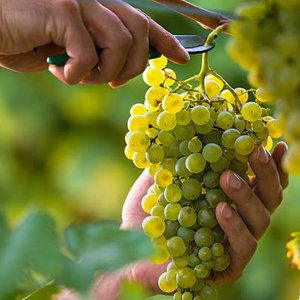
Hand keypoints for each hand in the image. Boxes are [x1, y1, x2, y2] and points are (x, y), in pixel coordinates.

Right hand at [0, 0, 188, 84]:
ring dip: (103, 73)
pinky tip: (57, 70)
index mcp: (99, 10)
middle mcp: (95, 0)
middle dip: (133, 67)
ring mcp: (80, 2)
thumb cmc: (29, 42)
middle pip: (139, 33)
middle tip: (113, 83)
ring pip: (120, 44)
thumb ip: (100, 54)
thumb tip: (124, 68)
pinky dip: (75, 74)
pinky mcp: (63, 11)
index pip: (143, 22)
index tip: (182, 59)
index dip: (166, 41)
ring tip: (80, 77)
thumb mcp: (72, 52)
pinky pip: (88, 54)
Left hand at [91, 142, 288, 299]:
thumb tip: (184, 131)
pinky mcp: (228, 266)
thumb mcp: (158, 180)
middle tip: (255, 150)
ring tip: (228, 177)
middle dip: (265, 173)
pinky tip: (221, 209)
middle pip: (267, 197)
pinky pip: (243, 246)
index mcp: (228, 199)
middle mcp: (238, 219)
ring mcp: (235, 244)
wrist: (130, 249)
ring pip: (260, 220)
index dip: (270, 164)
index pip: (258, 181)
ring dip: (247, 195)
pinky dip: (235, 226)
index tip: (274, 142)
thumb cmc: (145, 215)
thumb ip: (174, 160)